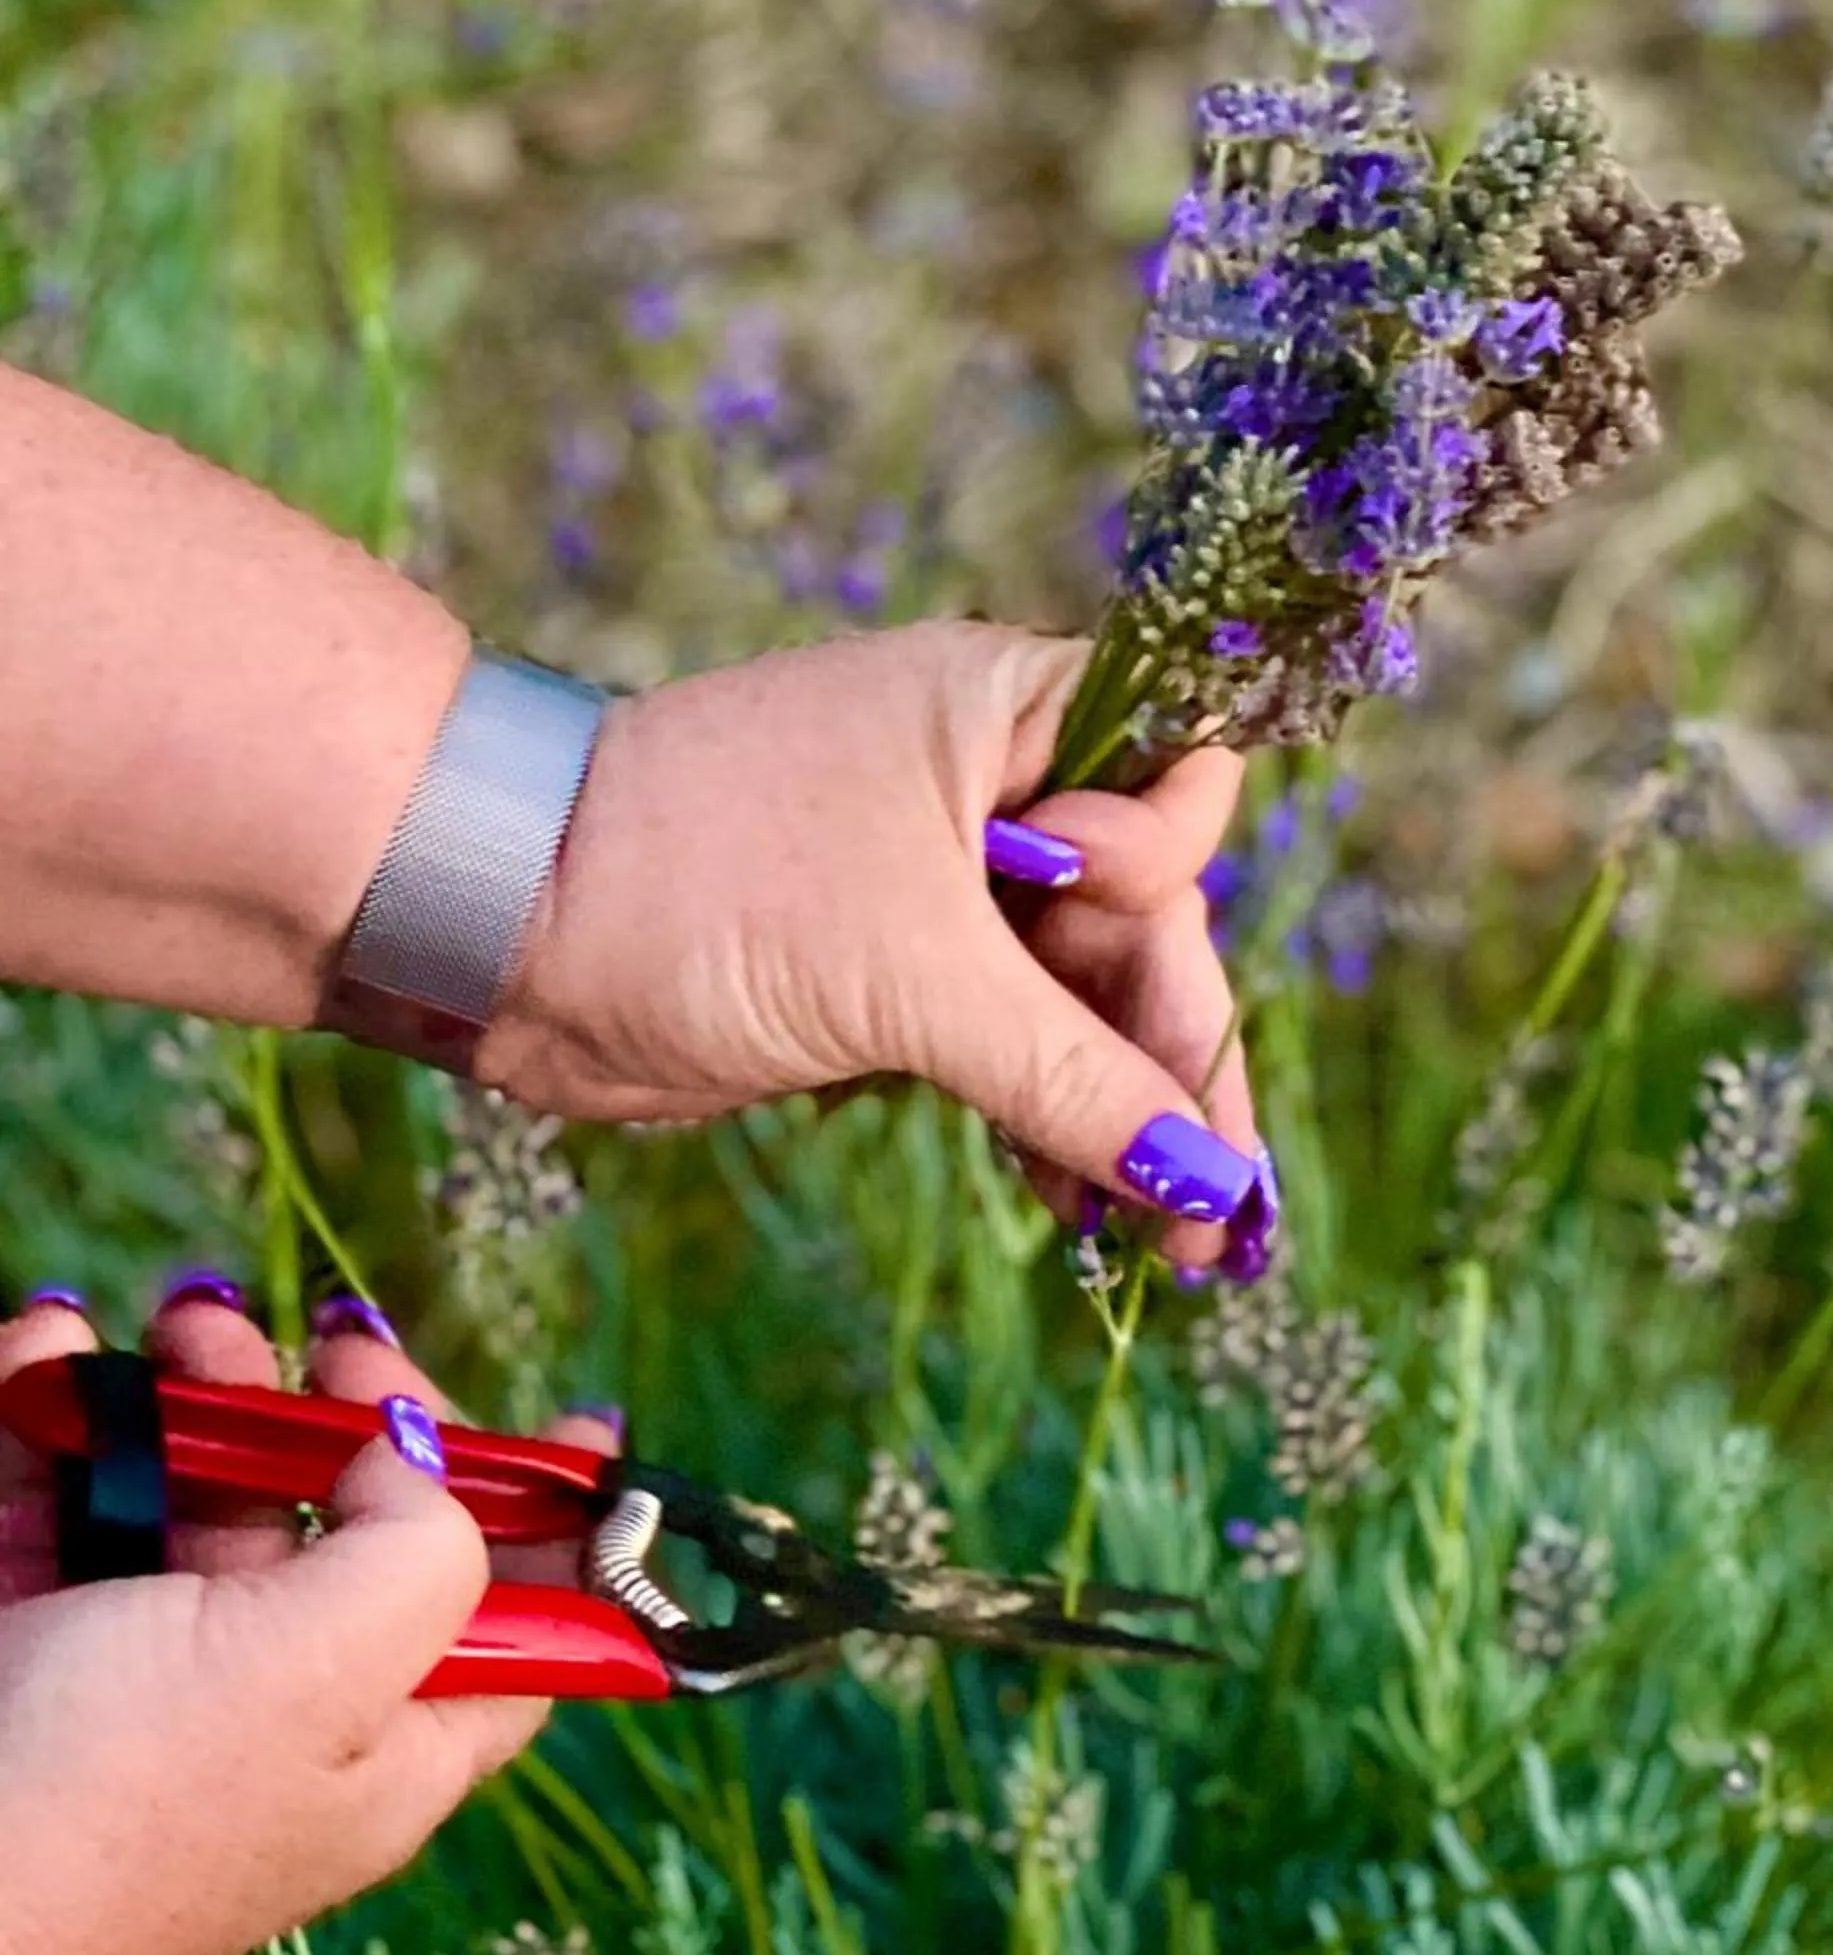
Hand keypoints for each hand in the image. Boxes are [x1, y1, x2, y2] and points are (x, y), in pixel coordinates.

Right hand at [0, 1284, 614, 1954]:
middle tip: (328, 1333)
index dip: (556, 1529)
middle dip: (340, 1408)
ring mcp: (146, 1671)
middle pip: (353, 1527)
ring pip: (205, 1486)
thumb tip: (417, 1455)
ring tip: (180, 1317)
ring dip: (200, 1378)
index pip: (519, 1631)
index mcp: (385, 1753)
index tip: (576, 1419)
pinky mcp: (33, 1625)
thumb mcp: (324, 1670)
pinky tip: (48, 1354)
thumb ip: (423, 1549)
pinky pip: (72, 1488)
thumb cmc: (110, 1793)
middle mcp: (280, 1712)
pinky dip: (62, 1408)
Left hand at [480, 622, 1271, 1268]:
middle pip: (1143, 917)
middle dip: (1171, 1059)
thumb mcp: (918, 981)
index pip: (1178, 804)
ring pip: (1078, 991)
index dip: (1180, 925)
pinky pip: (1008, 1037)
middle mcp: (990, 778)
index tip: (1166, 1044)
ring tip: (1157, 1245)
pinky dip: (1044, 1117)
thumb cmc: (706, 887)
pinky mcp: (888, 961)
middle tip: (1212, 1209)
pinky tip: (1079, 1203)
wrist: (497, 929)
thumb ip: (1077, 1078)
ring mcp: (939, 874)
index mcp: (1011, 709)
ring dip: (1117, 1111)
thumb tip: (1211, 1179)